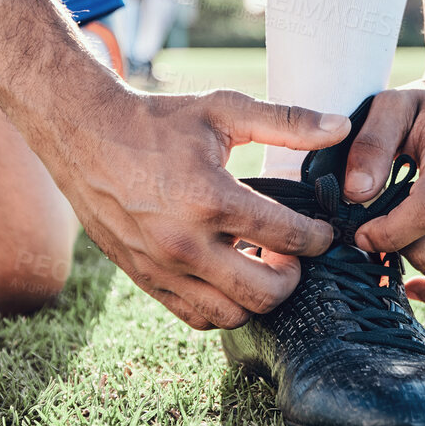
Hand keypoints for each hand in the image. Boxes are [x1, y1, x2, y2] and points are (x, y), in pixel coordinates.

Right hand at [54, 88, 347, 329]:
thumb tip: (340, 128)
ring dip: (258, 295)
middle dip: (293, 275)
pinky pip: (197, 316)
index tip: (323, 230)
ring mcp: (162, 268)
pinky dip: (223, 306)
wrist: (84, 136)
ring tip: (260, 263)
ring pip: (234, 314)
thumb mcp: (222, 109)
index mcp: (211, 198)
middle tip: (294, 253)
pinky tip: (229, 273)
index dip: (319, 238)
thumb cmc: (157, 121)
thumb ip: (286, 121)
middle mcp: (185, 243)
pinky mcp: (146, 280)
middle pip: (266, 292)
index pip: (288, 237)